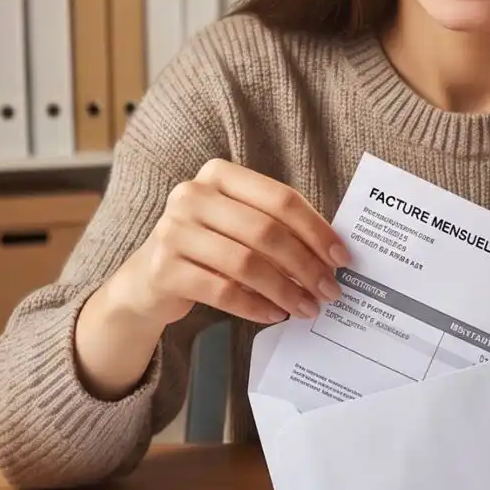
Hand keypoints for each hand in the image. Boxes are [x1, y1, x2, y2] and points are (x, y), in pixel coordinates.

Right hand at [116, 160, 347, 326]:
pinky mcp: (164, 268)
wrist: (148, 281)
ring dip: (285, 290)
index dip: (316, 229)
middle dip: (306, 265)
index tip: (341, 258)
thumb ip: (277, 228)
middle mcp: (192, 195)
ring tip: (307, 308)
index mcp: (218, 175)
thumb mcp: (238, 226)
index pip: (281, 199)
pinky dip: (255, 306)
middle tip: (329, 291)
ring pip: (246, 263)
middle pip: (266, 231)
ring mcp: (173, 230)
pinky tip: (275, 315)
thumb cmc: (208, 250)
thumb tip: (333, 255)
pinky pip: (222, 291)